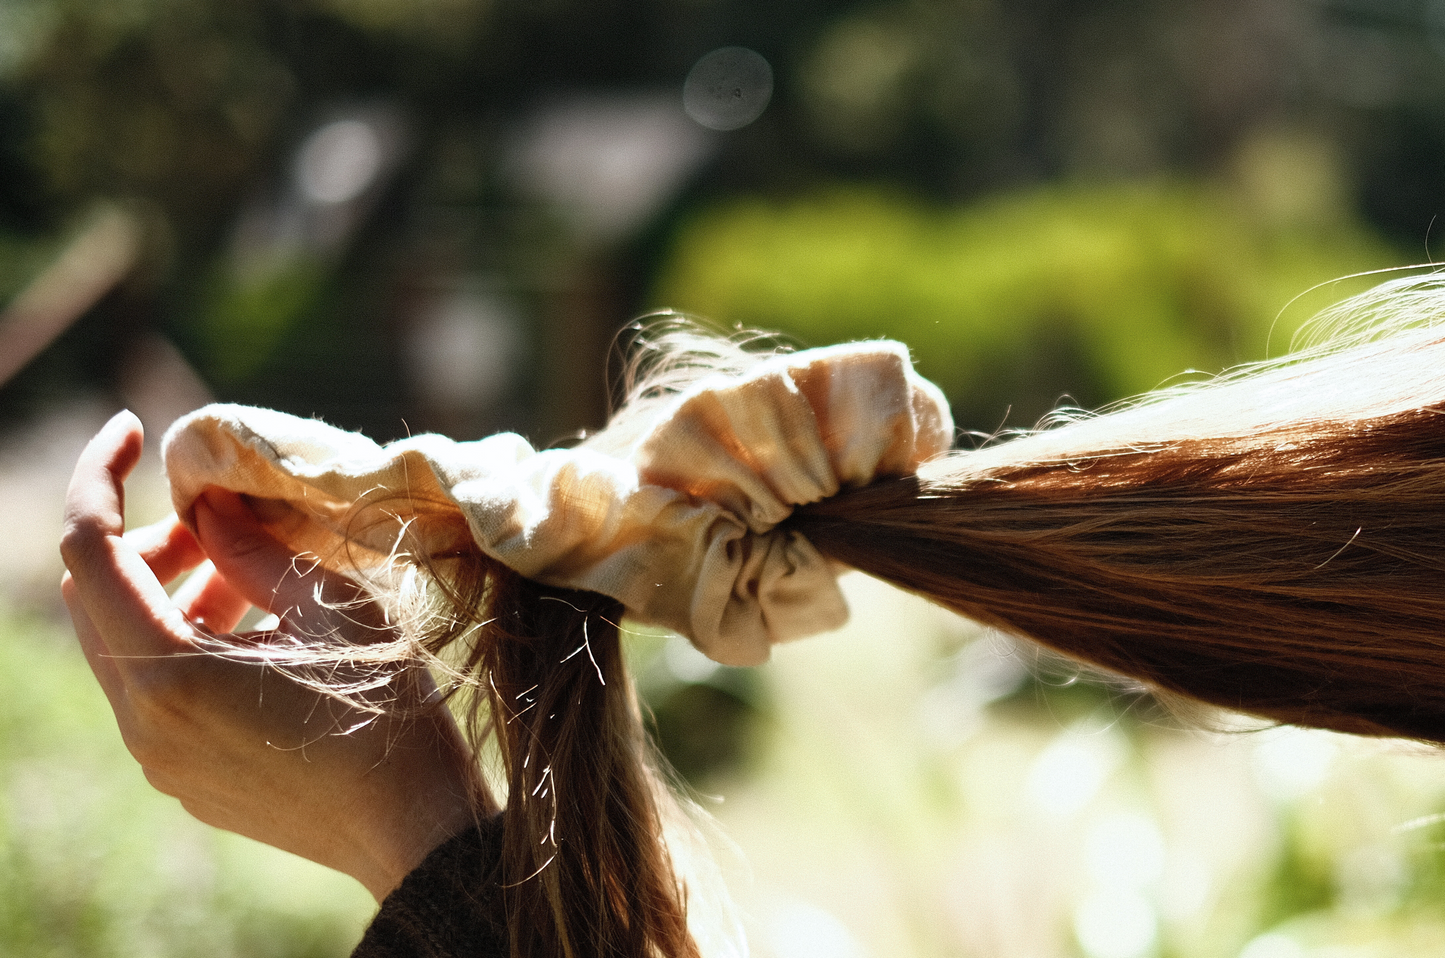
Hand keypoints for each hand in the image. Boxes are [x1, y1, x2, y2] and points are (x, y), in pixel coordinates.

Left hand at [60, 411, 487, 900]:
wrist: (415, 827)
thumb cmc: (390, 710)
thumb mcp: (336, 605)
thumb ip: (258, 548)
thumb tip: (211, 505)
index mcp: (171, 674)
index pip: (89, 551)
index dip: (98, 477)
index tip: (131, 427)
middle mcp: (144, 723)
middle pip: (95, 599)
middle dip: (147, 540)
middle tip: (222, 521)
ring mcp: (159, 759)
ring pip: (123, 647)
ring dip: (169, 593)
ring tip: (249, 574)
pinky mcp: (184, 777)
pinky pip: (152, 692)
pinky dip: (182, 642)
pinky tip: (256, 633)